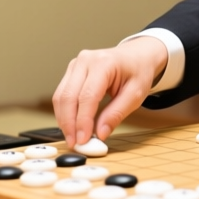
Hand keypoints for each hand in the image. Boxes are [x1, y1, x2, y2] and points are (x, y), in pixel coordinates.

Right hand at [52, 36, 167, 145]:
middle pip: (68, 96)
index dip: (83, 121)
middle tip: (75, 143)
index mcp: (104, 63)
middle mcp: (85, 61)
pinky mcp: (72, 71)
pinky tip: (71, 125)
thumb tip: (100, 134)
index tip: (83, 139)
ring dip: (64, 120)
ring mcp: (76, 65)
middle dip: (69, 123)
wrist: (137, 55)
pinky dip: (64, 112)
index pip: (87, 96)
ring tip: (72, 137)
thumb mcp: (136, 94)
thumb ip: (117, 114)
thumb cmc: (138, 71)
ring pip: (61, 96)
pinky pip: (62, 94)